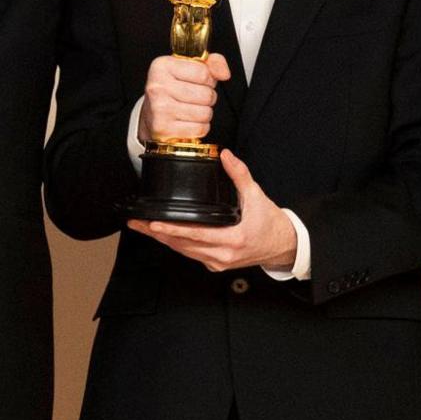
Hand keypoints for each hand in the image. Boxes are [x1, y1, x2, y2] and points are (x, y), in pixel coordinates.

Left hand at [127, 150, 296, 270]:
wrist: (283, 245)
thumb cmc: (271, 223)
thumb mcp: (256, 195)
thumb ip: (240, 174)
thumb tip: (226, 155)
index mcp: (233, 239)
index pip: (195, 235)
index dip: (172, 230)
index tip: (154, 224)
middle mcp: (223, 255)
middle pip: (182, 245)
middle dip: (157, 234)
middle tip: (136, 224)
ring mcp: (218, 262)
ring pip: (184, 251)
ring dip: (163, 240)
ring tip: (144, 228)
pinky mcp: (216, 264)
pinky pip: (191, 255)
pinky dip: (177, 244)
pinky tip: (164, 236)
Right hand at [140, 53, 230, 144]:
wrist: (151, 114)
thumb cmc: (172, 89)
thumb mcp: (189, 68)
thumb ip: (212, 63)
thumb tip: (224, 74)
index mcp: (162, 66)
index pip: (203, 73)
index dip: (208, 79)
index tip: (200, 82)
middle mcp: (158, 86)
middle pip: (206, 94)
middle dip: (208, 97)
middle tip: (196, 98)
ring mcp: (159, 108)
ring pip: (205, 113)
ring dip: (204, 113)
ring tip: (192, 110)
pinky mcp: (163, 128)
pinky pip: (199, 129)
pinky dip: (199, 127)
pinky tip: (188, 122)